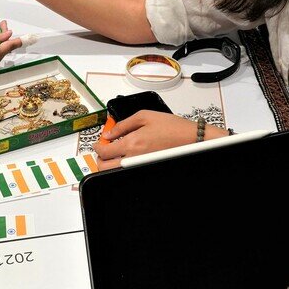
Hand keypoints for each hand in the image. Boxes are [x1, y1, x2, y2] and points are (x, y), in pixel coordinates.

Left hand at [93, 111, 223, 169]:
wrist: (191, 139)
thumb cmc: (172, 127)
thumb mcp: (144, 116)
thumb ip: (123, 124)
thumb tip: (109, 132)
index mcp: (131, 143)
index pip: (103, 151)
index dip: (97, 147)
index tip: (98, 143)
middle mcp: (133, 159)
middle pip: (104, 167)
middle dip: (100, 159)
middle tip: (104, 149)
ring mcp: (140, 166)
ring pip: (115, 172)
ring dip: (110, 163)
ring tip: (116, 152)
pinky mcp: (146, 169)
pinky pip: (128, 171)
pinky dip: (123, 165)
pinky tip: (129, 155)